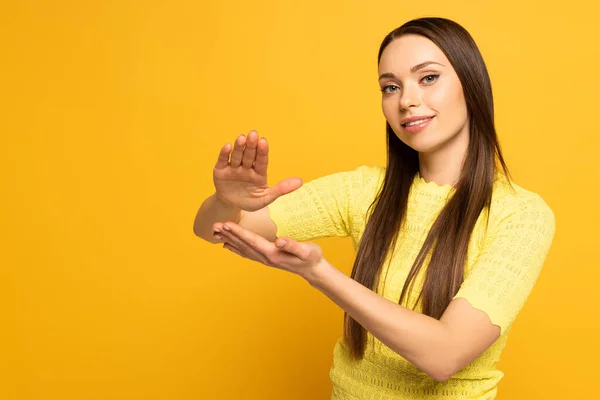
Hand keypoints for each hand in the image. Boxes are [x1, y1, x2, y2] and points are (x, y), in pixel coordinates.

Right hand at [213, 130, 302, 211]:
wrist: (231, 206)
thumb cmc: (250, 201)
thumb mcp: (266, 198)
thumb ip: (282, 189)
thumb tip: (300, 181)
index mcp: (259, 173)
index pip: (262, 161)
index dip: (262, 151)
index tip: (264, 141)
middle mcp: (246, 167)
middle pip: (249, 155)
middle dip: (251, 145)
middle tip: (253, 134)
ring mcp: (233, 168)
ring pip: (237, 156)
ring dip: (239, 147)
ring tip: (241, 138)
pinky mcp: (220, 170)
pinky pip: (223, 160)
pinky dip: (224, 154)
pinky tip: (228, 146)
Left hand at [213, 221, 328, 283]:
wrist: (313, 270)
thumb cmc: (311, 258)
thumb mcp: (306, 250)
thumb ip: (293, 245)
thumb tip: (279, 241)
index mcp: (273, 254)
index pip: (252, 241)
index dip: (238, 232)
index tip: (226, 224)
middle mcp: (265, 258)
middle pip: (243, 245)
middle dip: (228, 235)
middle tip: (214, 226)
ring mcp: (265, 259)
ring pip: (242, 249)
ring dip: (229, 240)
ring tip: (216, 233)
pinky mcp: (266, 258)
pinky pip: (247, 253)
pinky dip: (235, 248)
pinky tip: (228, 245)